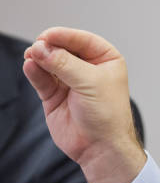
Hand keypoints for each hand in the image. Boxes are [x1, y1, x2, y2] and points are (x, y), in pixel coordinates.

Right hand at [23, 27, 146, 182]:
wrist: (100, 146)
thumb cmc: (107, 114)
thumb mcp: (90, 83)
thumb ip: (65, 64)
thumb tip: (43, 48)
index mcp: (106, 59)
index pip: (83, 40)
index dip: (65, 36)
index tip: (47, 35)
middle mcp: (88, 68)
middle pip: (64, 49)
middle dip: (50, 47)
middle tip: (37, 47)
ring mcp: (70, 81)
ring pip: (50, 63)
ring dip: (40, 58)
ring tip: (32, 56)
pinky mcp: (54, 95)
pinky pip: (42, 79)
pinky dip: (35, 72)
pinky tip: (30, 66)